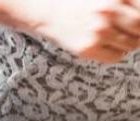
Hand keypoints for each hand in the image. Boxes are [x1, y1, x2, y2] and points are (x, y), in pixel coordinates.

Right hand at [18, 0, 139, 60]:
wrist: (47, 12)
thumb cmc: (79, 3)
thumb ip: (126, 4)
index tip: (137, 24)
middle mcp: (108, 11)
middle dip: (139, 32)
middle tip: (132, 32)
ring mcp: (98, 31)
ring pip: (131, 44)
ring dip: (129, 43)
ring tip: (115, 37)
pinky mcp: (88, 48)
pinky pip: (116, 57)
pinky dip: (116, 53)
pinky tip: (106, 45)